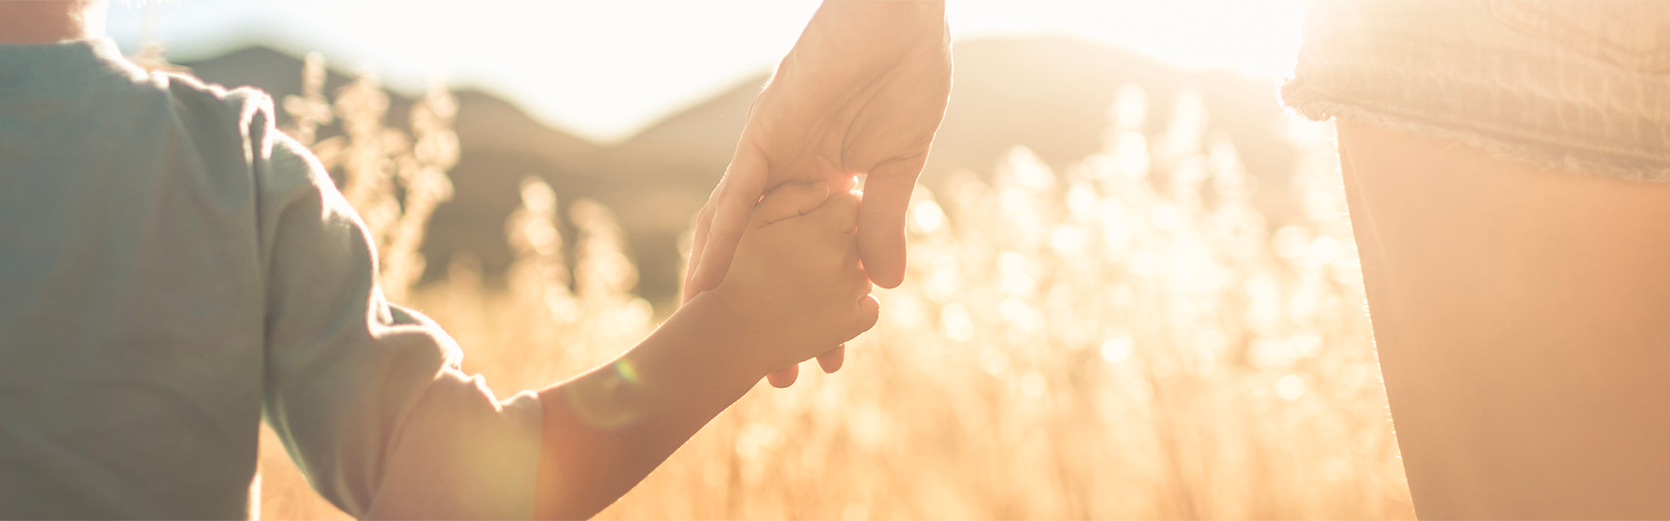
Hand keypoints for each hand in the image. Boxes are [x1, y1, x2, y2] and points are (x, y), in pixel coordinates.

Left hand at [684, 0, 951, 385]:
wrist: (899, 15)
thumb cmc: (907, 72)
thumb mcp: (900, 165)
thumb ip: (884, 222)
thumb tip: (884, 287)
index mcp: (821, 179)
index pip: (807, 256)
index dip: (811, 307)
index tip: (824, 357)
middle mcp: (785, 173)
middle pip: (764, 254)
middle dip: (766, 313)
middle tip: (777, 376)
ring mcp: (770, 156)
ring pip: (738, 234)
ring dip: (729, 289)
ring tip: (716, 341)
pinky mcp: (764, 136)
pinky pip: (734, 196)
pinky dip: (719, 240)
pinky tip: (705, 282)